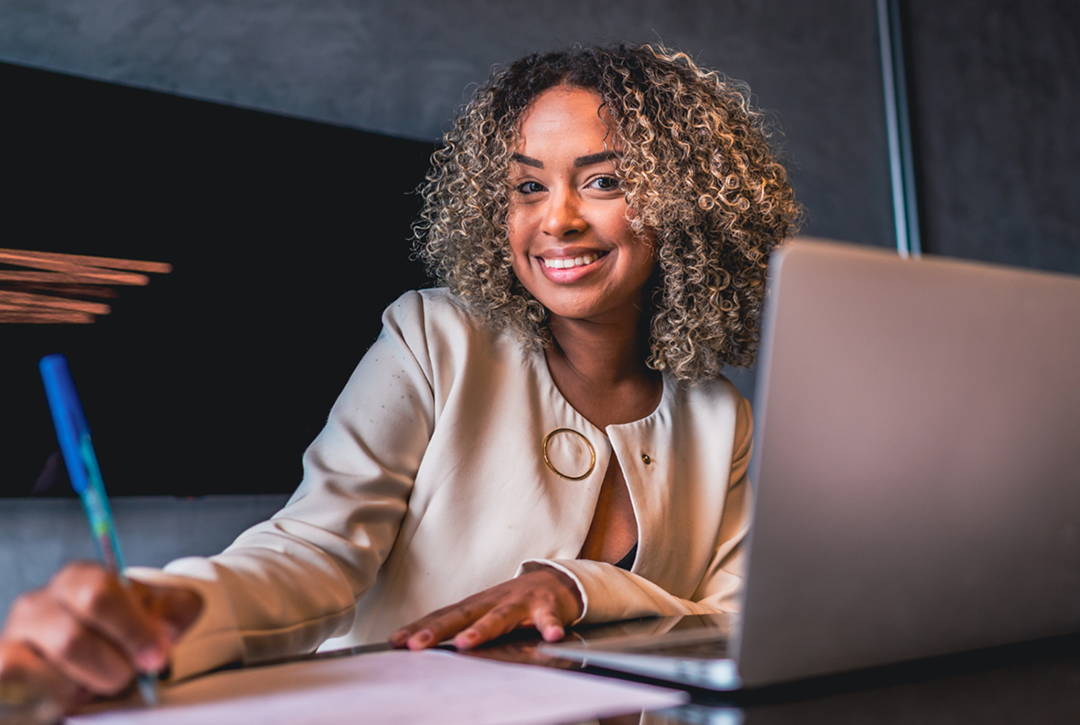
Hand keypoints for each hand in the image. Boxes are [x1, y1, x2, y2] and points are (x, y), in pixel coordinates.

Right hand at [0, 561, 201, 713]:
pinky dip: (55, 700)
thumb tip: (163, 635)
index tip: (156, 656)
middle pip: (71, 640)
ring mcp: (13, 638)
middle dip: (111, 666)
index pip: (98, 595)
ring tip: (95, 680)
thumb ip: (175, 612)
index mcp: (79, 578)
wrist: (99, 645)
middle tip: (129, 674)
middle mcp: (37, 604)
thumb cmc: (128, 625)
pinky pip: (21, 696)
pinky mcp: (2, 669)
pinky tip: (70, 693)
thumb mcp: (163, 610)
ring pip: (42, 674)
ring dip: (82, 686)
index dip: (132, 631)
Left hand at [389, 567, 582, 650]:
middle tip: (416, 645)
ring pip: (500, 617)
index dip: (419, 628)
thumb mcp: (484, 612)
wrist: (554, 580)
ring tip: (467, 643)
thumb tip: (425, 642)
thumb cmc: (512, 602)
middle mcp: (493, 602)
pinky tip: (551, 637)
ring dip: (483, 629)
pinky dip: (550, 626)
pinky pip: (548, 619)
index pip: (443, 616)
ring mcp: (520, 603)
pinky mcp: (546, 607)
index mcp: (476, 605)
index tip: (396, 642)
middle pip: (462, 616)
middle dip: (438, 630)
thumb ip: (461, 626)